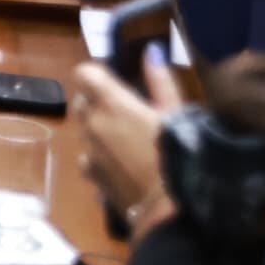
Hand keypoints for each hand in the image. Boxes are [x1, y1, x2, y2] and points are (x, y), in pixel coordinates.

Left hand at [70, 55, 183, 239]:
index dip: (99, 75)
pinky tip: (124, 164)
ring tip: (131, 140)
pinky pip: (88, 155)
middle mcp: (91, 124)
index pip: (84, 72)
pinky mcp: (91, 176)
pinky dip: (100, 155)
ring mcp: (87, 151)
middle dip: (100, 101)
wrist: (171, 213)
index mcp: (111, 103)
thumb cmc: (180, 157)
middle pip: (83, 100)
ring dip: (100, 128)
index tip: (119, 83)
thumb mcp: (178, 114)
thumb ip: (161, 81)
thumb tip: (151, 51)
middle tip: (131, 112)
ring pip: (85, 128)